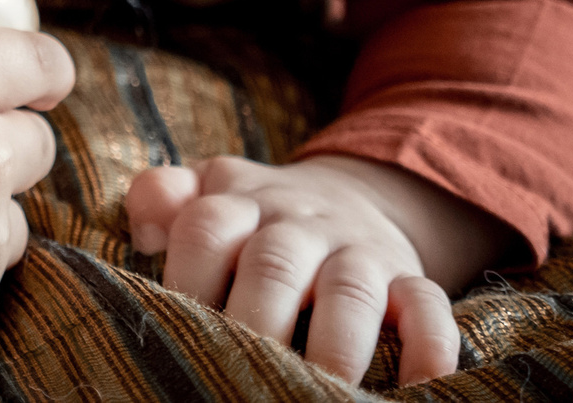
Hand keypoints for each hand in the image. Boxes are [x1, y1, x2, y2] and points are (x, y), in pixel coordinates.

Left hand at [125, 154, 486, 385]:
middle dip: (257, 322)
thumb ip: (163, 195)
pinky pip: (429, 308)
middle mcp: (298, 224)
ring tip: (321, 392)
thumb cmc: (257, 216)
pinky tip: (419, 388)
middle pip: (273, 263)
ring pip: (350, 290)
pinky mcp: (410, 279)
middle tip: (241, 378)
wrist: (350, 197)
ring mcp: (357, 250)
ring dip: (336, 344)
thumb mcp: (208, 190)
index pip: (204, 226)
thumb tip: (143, 227)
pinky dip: (429, 348)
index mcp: (239, 202)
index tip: (175, 328)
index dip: (187, 277)